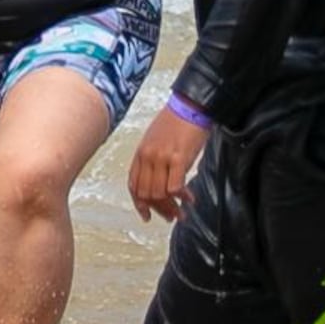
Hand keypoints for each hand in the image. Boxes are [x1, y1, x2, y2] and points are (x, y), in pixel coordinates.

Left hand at [127, 103, 209, 223]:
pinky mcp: (178, 158)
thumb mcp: (155, 140)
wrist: (191, 106)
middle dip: (159, 209)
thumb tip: (157, 183)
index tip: (147, 216)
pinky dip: (181, 197)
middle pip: (146, 193)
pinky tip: (190, 198)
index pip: (134, 185)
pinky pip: (174, 187)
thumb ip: (152, 160)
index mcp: (140, 153)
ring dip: (171, 207)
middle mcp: (148, 156)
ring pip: (159, 194)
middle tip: (172, 217)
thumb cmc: (176, 122)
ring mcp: (162, 158)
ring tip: (183, 211)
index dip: (139, 204)